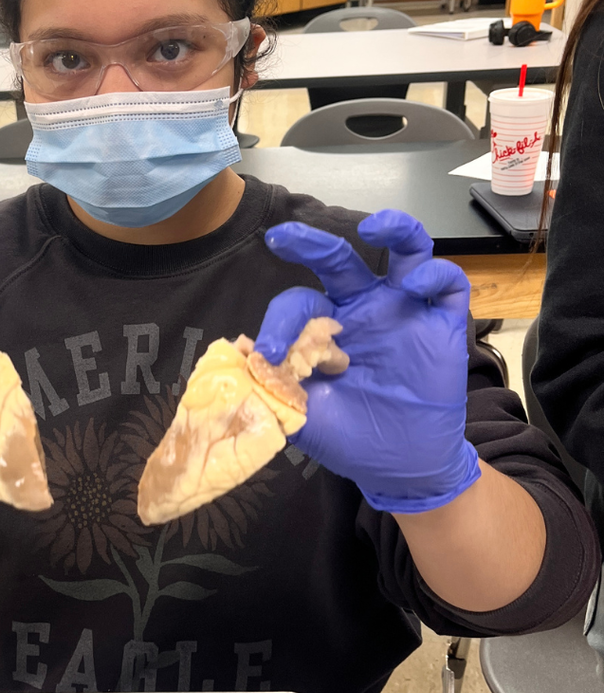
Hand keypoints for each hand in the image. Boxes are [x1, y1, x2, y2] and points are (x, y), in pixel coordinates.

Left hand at [255, 209, 479, 512]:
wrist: (399, 466)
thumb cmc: (347, 435)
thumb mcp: (301, 413)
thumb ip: (276, 385)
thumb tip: (242, 353)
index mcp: (324, 327)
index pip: (298, 304)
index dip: (279, 322)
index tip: (266, 354)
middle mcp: (364, 310)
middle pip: (339, 260)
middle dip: (310, 243)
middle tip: (280, 237)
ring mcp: (405, 312)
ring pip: (406, 252)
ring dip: (394, 229)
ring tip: (374, 226)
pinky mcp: (444, 326)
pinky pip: (449, 286)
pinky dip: (436, 275)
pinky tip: (416, 286)